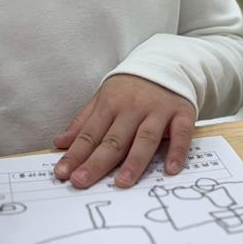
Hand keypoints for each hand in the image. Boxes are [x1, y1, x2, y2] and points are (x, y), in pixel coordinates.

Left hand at [53, 74, 195, 189]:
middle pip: (114, 140)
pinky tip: (170, 170)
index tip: (62, 173)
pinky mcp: (182, 113)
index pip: (90, 134)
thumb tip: (60, 143)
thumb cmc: (131, 87)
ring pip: (145, 138)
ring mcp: (159, 110)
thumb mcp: (104, 97)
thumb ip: (83, 122)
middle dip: (97, 162)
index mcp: (110, 104)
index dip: (76, 154)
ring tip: (122, 182)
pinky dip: (177, 151)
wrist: (168, 61)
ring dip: (134, 162)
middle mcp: (133, 107)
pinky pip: (180, 134)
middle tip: (82, 181)